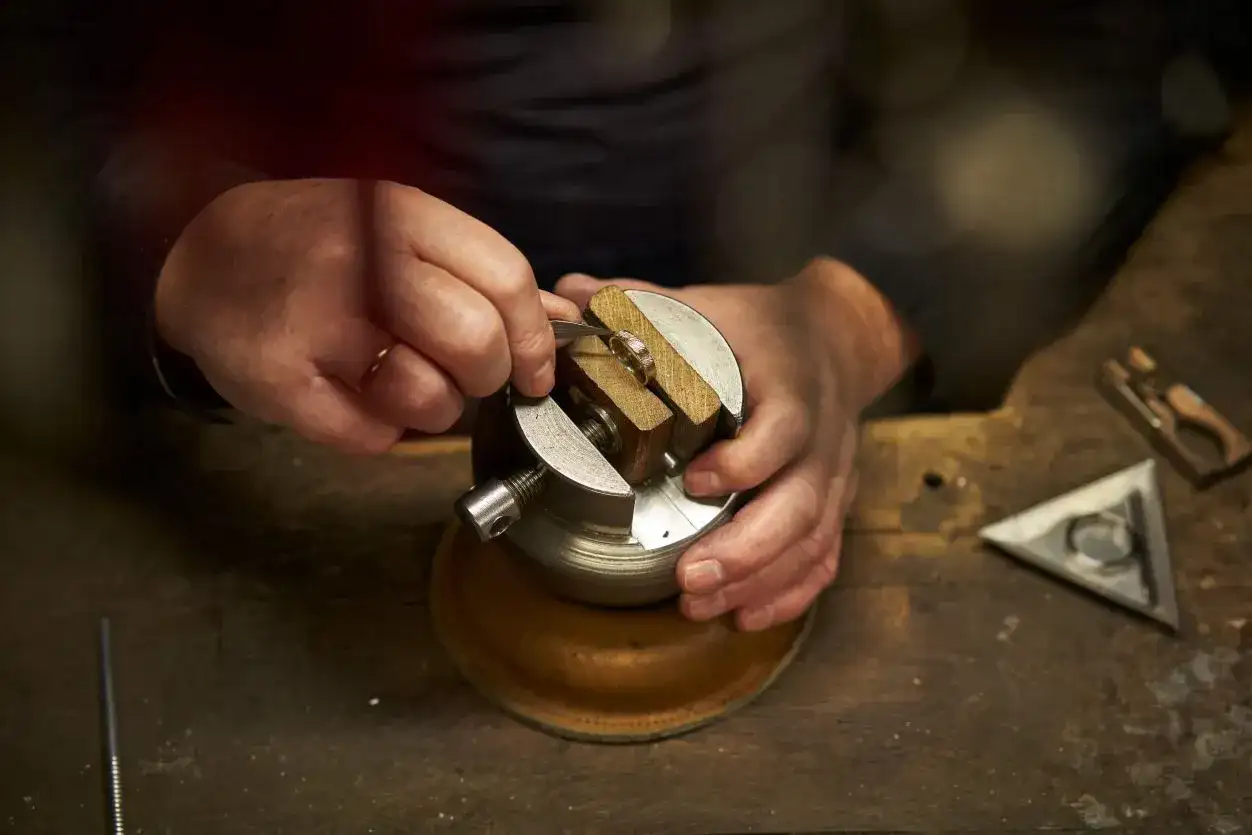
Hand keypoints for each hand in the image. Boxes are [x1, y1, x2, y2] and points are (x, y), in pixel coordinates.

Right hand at [154, 178, 579, 452]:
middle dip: (486, 377)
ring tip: (395, 380)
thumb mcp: (398, 231)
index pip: (506, 279)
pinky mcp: (280, 379)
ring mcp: (316, 322)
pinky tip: (348, 395)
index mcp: (400, 216)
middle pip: (477, 343)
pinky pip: (371, 437)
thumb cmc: (318, 247)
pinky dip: (373, 430)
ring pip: (431, 399)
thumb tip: (559, 317)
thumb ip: (477, 270)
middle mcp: (362, 262)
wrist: (198, 254)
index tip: (534, 370)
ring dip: (431, 409)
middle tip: (460, 374)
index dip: (535, 338)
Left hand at [555, 261, 911, 630]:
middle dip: (746, 551)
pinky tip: (745, 614)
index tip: (696, 481)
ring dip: (759, 581)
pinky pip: (824, 558)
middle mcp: (820, 439)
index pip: (784, 432)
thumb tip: (566, 292)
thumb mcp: (710, 305)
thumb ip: (642, 303)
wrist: (836, 337)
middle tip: (688, 577)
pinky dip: (789, 594)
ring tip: (701, 603)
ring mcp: (832, 477)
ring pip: (812, 542)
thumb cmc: (763, 328)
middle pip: (801, 507)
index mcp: (791, 387)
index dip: (745, 464)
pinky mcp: (834, 504)